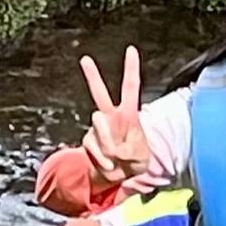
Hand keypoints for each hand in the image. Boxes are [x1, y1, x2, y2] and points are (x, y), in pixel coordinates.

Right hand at [76, 46, 151, 186]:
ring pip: (100, 128)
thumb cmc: (134, 160)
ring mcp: (97, 128)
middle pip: (100, 93)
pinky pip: (94, 148)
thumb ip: (127, 150)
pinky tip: (108, 164)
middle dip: (92, 76)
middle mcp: (111, 116)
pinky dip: (103, 160)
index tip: (131, 50)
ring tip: (117, 158)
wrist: (118, 176)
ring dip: (109, 144)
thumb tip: (111, 146)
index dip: (131, 69)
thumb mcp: (140, 158)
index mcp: (129, 114)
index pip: (130, 87)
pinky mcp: (88, 140)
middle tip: (84, 59)